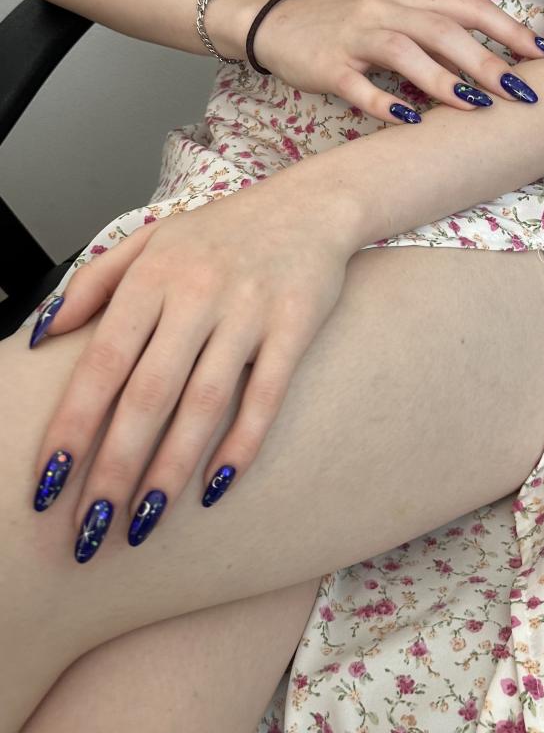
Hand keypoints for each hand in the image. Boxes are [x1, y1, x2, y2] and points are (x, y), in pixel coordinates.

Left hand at [31, 175, 353, 558]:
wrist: (311, 204)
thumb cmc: (223, 230)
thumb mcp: (151, 238)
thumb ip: (94, 282)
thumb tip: (42, 336)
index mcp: (153, 276)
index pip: (102, 361)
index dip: (73, 425)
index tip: (49, 481)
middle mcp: (196, 293)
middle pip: (148, 394)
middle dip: (114, 467)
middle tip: (91, 529)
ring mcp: (249, 311)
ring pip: (204, 403)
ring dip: (170, 469)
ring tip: (143, 521)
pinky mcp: (295, 326)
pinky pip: (266, 395)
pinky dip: (242, 444)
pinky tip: (216, 487)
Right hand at [246, 0, 543, 120]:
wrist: (277, 25)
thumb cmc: (347, 29)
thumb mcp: (396, 21)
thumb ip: (437, 37)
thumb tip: (493, 67)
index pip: (469, 7)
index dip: (509, 29)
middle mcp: (386, 11)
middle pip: (443, 29)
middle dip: (486, 60)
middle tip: (521, 91)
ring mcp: (355, 36)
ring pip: (405, 51)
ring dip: (442, 79)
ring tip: (474, 106)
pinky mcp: (327, 65)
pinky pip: (357, 85)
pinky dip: (384, 103)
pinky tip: (408, 121)